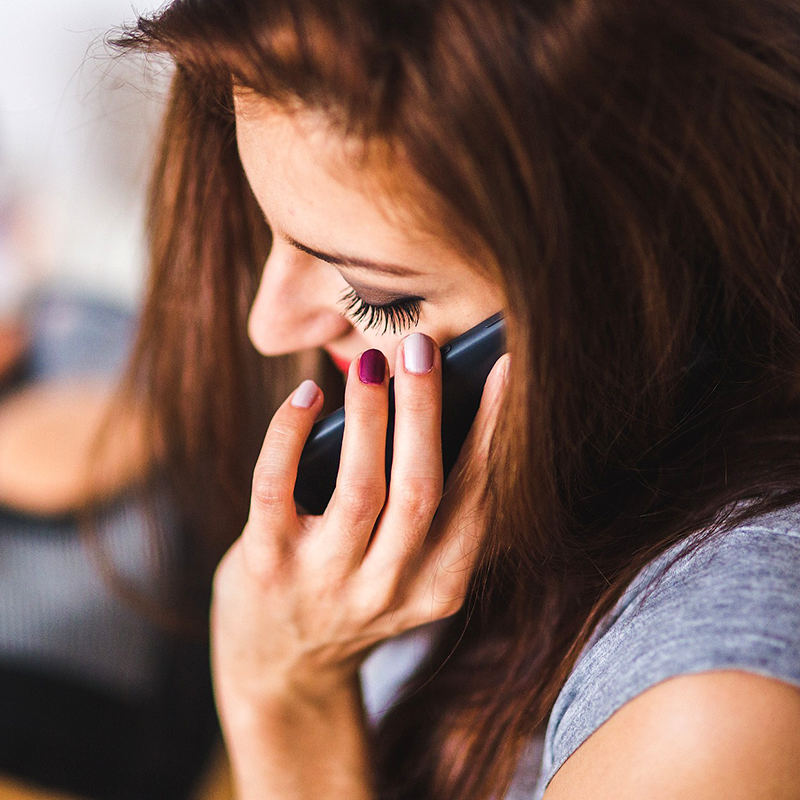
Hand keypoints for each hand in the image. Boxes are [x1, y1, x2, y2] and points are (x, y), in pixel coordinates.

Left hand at [211, 333, 508, 712]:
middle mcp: (388, 589)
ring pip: (360, 488)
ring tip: (372, 362)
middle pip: (420, 489)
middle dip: (425, 412)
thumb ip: (427, 511)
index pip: (475, 498)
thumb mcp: (406, 570)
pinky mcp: (266, 568)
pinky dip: (289, 434)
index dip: (491, 430)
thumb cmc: (351, 594)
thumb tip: (433, 403)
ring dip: (369, 415)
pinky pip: (276, 489)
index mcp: (437, 585)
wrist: (281, 670)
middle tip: (422, 347)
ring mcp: (326, 582)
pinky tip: (306, 396)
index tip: (502, 369)